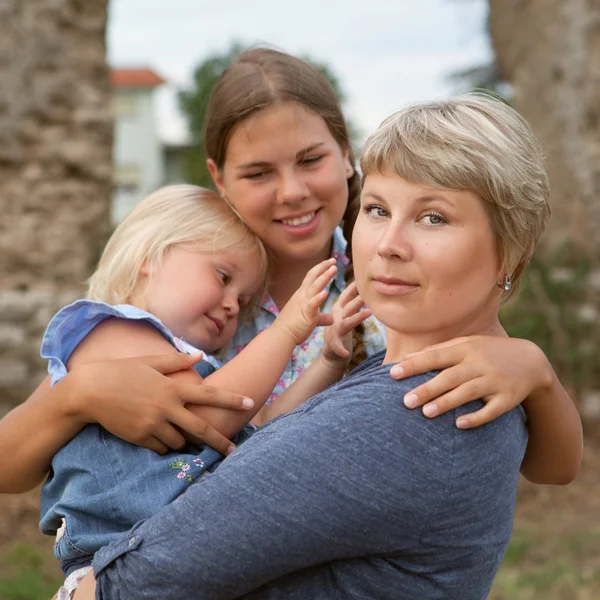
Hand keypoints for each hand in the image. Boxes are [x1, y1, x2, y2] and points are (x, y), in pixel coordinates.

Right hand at [67, 352, 254, 454]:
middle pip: (201, 429)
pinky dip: (166, 446)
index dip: (231, 399)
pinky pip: (161, 448)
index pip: (209, 395)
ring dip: (186, 442)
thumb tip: (199, 357)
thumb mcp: (149, 361)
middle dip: (220, 441)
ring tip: (187, 439)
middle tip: (233, 450)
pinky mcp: (140, 438)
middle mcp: (166, 408)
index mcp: (172, 387)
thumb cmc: (121, 372)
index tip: (249, 403)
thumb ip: (177, 361)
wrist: (89, 392)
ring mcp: (153, 425)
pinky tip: (164, 440)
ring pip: (180, 442)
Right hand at [275, 258, 336, 343]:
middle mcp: (302, 296)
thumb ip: (321, 317)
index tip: (330, 262)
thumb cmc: (293, 327)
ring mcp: (303, 303)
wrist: (281, 336)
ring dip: (325, 276)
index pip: (311, 278)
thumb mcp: (310, 319)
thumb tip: (331, 319)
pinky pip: (312, 304)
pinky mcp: (305, 313)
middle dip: (323, 267)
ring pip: (315, 286)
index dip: (320, 269)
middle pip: (313, 277)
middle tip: (334, 260)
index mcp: (301, 295)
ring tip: (334, 268)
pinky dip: (318, 297)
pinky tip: (325, 292)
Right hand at [322, 281, 371, 368]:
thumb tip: (365, 291)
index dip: (352, 287)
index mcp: (339, 310)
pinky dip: (341, 350)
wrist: (331, 350)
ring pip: (347, 323)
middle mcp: (337, 317)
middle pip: (349, 306)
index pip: (346, 296)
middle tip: (369, 292)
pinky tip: (346, 354)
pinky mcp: (334, 343)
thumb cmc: (340, 329)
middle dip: (359, 299)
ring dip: (357, 318)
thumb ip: (352, 304)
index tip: (361, 278)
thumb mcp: (345, 315)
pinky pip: (337, 347)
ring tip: (368, 312)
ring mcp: (335, 330)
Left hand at [389, 335, 551, 428]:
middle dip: (427, 388)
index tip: (393, 373)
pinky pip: (492, 409)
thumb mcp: (466, 345)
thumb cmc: (488, 352)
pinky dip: (476, 417)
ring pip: (468, 392)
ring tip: (426, 413)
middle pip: (450, 377)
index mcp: (466, 349)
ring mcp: (495, 381)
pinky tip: (459, 425)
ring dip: (447, 402)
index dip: (414, 365)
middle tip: (405, 401)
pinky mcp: (508, 398)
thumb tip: (408, 357)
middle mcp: (479, 364)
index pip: (435, 356)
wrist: (531, 360)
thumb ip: (438, 350)